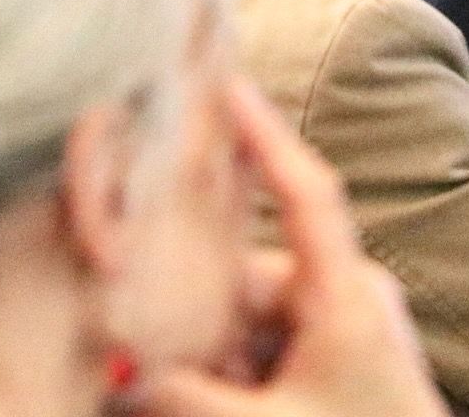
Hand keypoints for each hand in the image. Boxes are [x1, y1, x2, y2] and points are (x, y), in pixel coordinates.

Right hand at [138, 81, 448, 416]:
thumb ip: (184, 400)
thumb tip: (117, 382)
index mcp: (346, 296)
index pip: (306, 192)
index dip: (265, 135)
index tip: (227, 84)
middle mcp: (351, 298)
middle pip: (249, 279)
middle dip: (199, 326)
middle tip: (152, 374)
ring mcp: (350, 330)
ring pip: (252, 323)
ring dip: (215, 364)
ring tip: (191, 400)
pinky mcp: (344, 360)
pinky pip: (273, 350)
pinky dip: (240, 378)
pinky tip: (221, 406)